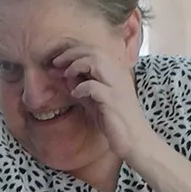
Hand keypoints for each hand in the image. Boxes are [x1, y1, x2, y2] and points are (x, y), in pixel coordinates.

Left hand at [54, 46, 155, 160]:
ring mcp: (117, 87)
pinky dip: (81, 88)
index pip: (95, 51)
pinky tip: (75, 94)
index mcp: (116, 73)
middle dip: (71, 54)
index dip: (74, 52)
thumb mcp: (94, 101)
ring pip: (97, 62)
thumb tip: (64, 77)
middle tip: (55, 62)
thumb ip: (82, 88)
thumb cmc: (114, 121)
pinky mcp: (113, 101)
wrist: (135, 140)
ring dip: (77, 65)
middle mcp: (119, 75)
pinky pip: (94, 86)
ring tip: (66, 75)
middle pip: (94, 51)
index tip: (58, 60)